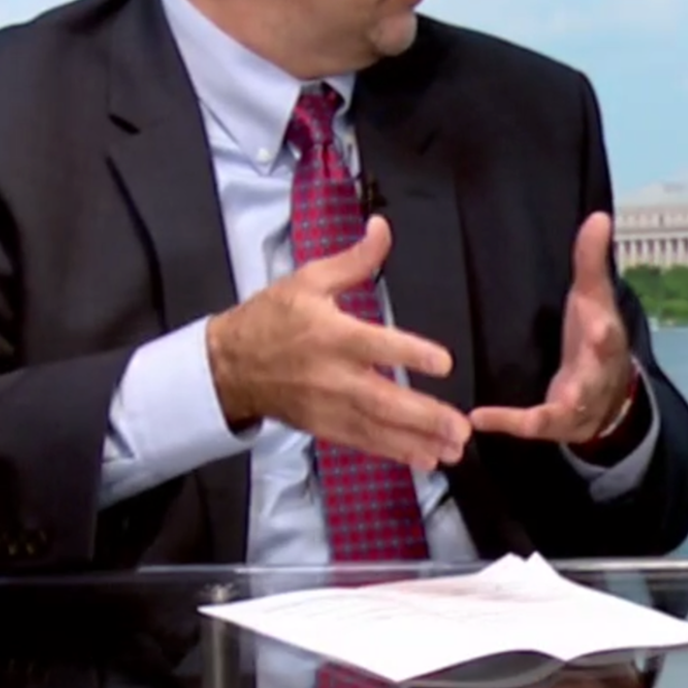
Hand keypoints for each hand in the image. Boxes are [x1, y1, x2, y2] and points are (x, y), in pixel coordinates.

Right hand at [207, 215, 470, 470]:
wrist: (227, 365)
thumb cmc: (270, 318)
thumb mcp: (308, 280)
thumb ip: (354, 260)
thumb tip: (382, 228)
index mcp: (332, 335)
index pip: (376, 346)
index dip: (409, 354)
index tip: (444, 363)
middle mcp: (333, 376)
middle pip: (382, 399)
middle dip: (423, 415)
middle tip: (459, 426)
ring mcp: (328, 407)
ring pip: (377, 428)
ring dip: (417, 441)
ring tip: (454, 450)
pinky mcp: (324, 427)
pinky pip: (363, 443)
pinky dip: (394, 453)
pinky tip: (425, 459)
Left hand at [471, 212, 634, 443]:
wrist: (609, 394)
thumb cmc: (593, 334)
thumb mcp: (593, 297)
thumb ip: (591, 260)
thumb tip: (598, 216)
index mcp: (605, 342)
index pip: (608, 335)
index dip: (603, 331)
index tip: (596, 324)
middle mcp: (595, 377)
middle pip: (592, 379)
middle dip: (583, 383)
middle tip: (570, 390)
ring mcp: (578, 404)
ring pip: (564, 410)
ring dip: (542, 415)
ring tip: (503, 415)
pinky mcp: (555, 422)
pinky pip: (531, 425)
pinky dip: (506, 423)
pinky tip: (477, 419)